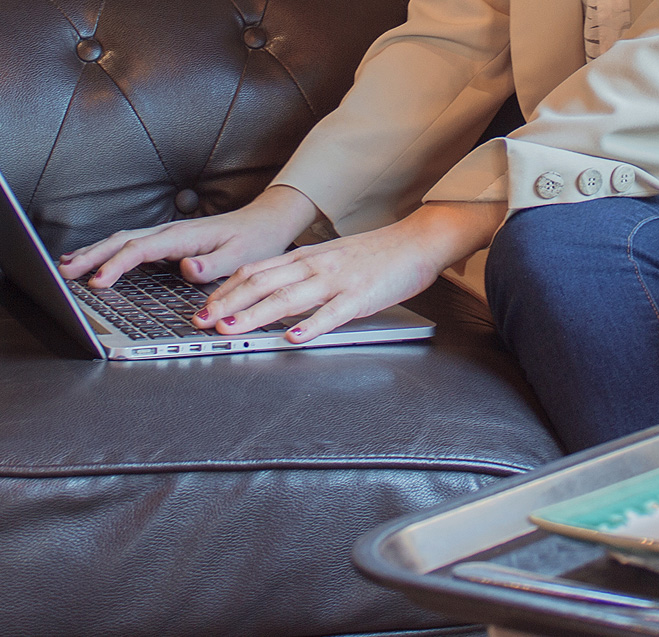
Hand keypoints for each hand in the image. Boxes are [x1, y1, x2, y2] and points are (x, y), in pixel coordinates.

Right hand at [56, 185, 321, 286]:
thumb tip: (185, 267)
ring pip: (123, 241)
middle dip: (92, 257)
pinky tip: (96, 260)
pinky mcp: (169, 241)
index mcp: (184, 236)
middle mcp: (171, 232)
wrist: (266, 223)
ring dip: (95, 253)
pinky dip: (109, 252)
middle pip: (122, 241)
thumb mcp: (241, 257)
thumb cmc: (255, 241)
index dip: (117, 266)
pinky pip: (132, 245)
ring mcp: (168, 235)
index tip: (99, 282)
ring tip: (68, 266)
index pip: (141, 249)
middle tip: (65, 274)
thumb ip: (212, 264)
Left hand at [191, 200, 506, 341]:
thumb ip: (304, 276)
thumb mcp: (332, 259)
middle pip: (262, 283)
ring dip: (256, 314)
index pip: (255, 271)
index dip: (225, 290)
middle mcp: (316, 266)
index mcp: (306, 258)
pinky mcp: (362, 296)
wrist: (418, 240)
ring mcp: (338, 280)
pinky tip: (294, 337)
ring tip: (232, 330)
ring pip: (288, 297)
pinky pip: (333, 312)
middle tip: (201, 322)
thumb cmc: (378, 254)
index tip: (202, 307)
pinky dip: (311, 325)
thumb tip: (274, 294)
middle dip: (227, 304)